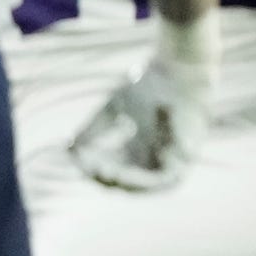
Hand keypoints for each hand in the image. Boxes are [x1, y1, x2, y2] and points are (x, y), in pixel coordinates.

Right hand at [69, 57, 209, 191]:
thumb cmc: (148, 86)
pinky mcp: (187, 156)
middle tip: (87, 168)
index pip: (111, 168)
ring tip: (106, 173)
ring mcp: (172, 159)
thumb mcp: (113, 111)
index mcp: (136, 150)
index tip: (75, 158)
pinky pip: (166, 175)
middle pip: (125, 180)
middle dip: (104, 176)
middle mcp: (153, 158)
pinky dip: (147, 174)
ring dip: (125, 182)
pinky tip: (126, 165)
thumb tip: (68, 149)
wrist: (179, 69)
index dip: (92, 166)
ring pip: (146, 185)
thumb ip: (93, 131)